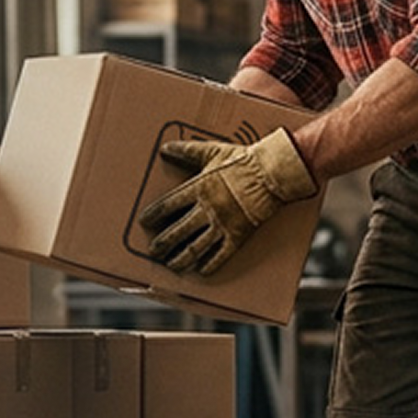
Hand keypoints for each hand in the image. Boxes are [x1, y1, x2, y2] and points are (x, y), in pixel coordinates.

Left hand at [136, 129, 317, 275]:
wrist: (273, 173)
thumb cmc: (244, 160)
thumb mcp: (212, 151)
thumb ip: (187, 151)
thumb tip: (165, 148)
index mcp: (198, 189)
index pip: (167, 205)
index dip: (153, 215)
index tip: (144, 222)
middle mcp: (207, 209)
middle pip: (177, 231)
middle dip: (163, 243)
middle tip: (154, 250)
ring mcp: (222, 225)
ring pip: (195, 247)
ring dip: (180, 258)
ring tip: (171, 264)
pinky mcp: (238, 235)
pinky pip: (221, 255)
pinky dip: (210, 264)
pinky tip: (202, 269)